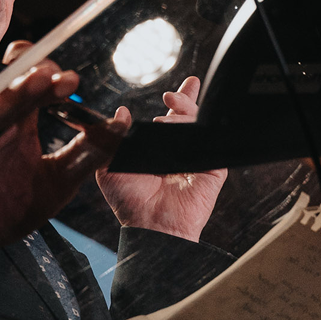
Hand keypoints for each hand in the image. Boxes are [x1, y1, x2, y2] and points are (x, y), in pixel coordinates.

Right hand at [0, 44, 126, 272]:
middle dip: (34, 78)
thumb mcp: (57, 184)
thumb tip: (122, 125)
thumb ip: (89, 155)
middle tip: (55, 78)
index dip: (54, 80)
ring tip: (31, 81)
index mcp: (23, 123)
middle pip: (12, 84)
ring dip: (9, 90)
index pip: (37, 85)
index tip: (73, 84)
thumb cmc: (6, 208)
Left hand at [94, 76, 227, 241]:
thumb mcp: (108, 166)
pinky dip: (202, 130)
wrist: (150, 225)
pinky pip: (212, 143)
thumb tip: (121, 112)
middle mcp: (179, 154)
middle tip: (173, 96)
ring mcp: (196, 161)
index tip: (171, 94)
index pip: (171, 121)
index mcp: (159, 151)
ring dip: (186, 112)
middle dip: (186, 100)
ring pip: (199, 126)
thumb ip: (112, 138)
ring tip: (171, 109)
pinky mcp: (211, 170)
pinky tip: (187, 126)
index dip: (177, 104)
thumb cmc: (129, 203)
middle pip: (190, 118)